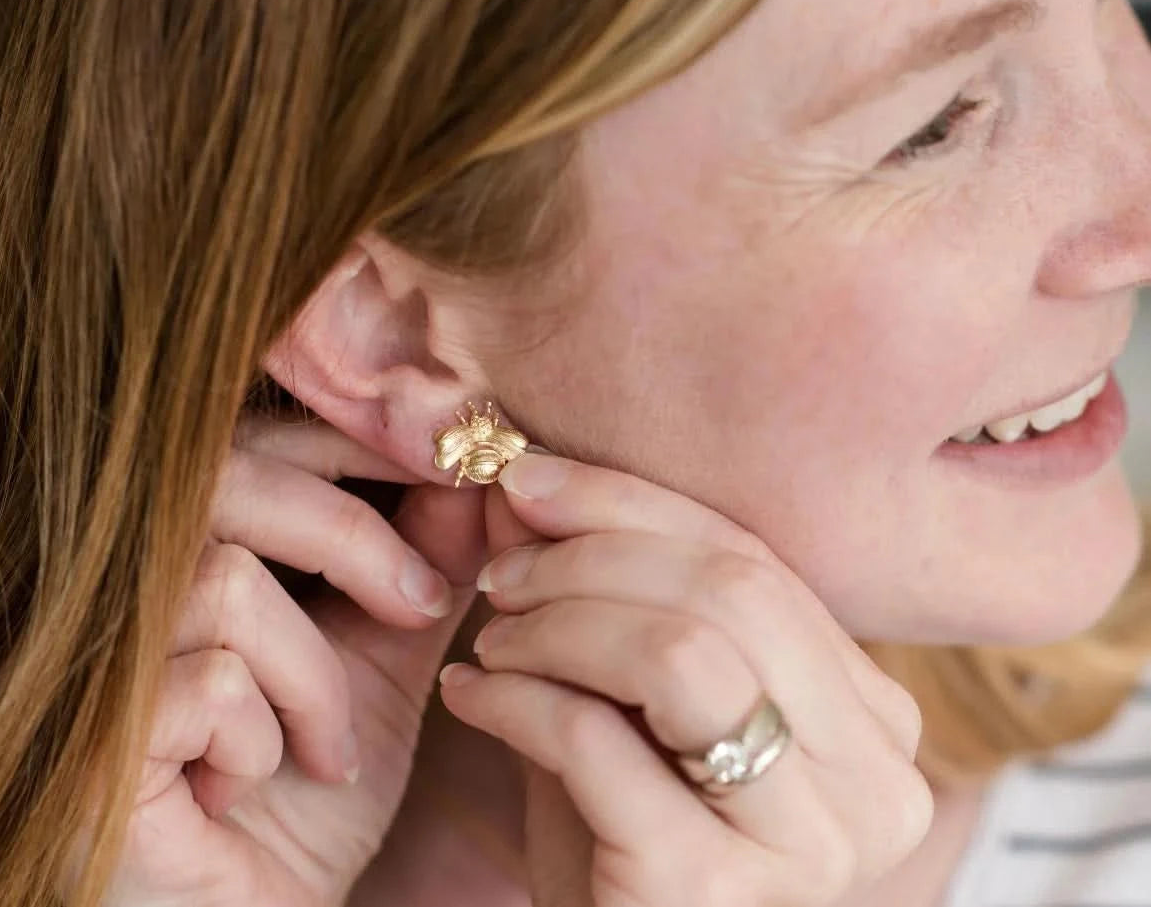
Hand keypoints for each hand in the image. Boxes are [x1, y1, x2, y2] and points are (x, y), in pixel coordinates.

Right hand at [67, 415, 486, 906]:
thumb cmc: (305, 795)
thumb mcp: (382, 668)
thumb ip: (423, 570)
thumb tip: (478, 478)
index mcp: (193, 544)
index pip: (264, 436)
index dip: (356, 440)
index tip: (447, 468)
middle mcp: (125, 581)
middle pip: (236, 478)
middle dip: (354, 538)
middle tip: (420, 605)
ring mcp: (97, 656)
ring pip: (231, 584)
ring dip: (314, 679)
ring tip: (327, 749)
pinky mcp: (90, 738)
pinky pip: (212, 686)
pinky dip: (265, 741)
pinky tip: (249, 791)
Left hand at [440, 455, 933, 906]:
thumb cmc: (622, 830)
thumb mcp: (623, 692)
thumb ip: (594, 586)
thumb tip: (525, 477)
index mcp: (869, 715)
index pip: (755, 560)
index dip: (631, 503)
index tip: (528, 478)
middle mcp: (873, 780)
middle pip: (731, 591)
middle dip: (593, 554)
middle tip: (503, 569)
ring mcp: (807, 844)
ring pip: (681, 653)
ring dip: (560, 623)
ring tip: (492, 638)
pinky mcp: (711, 893)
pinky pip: (600, 742)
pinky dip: (518, 699)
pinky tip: (468, 694)